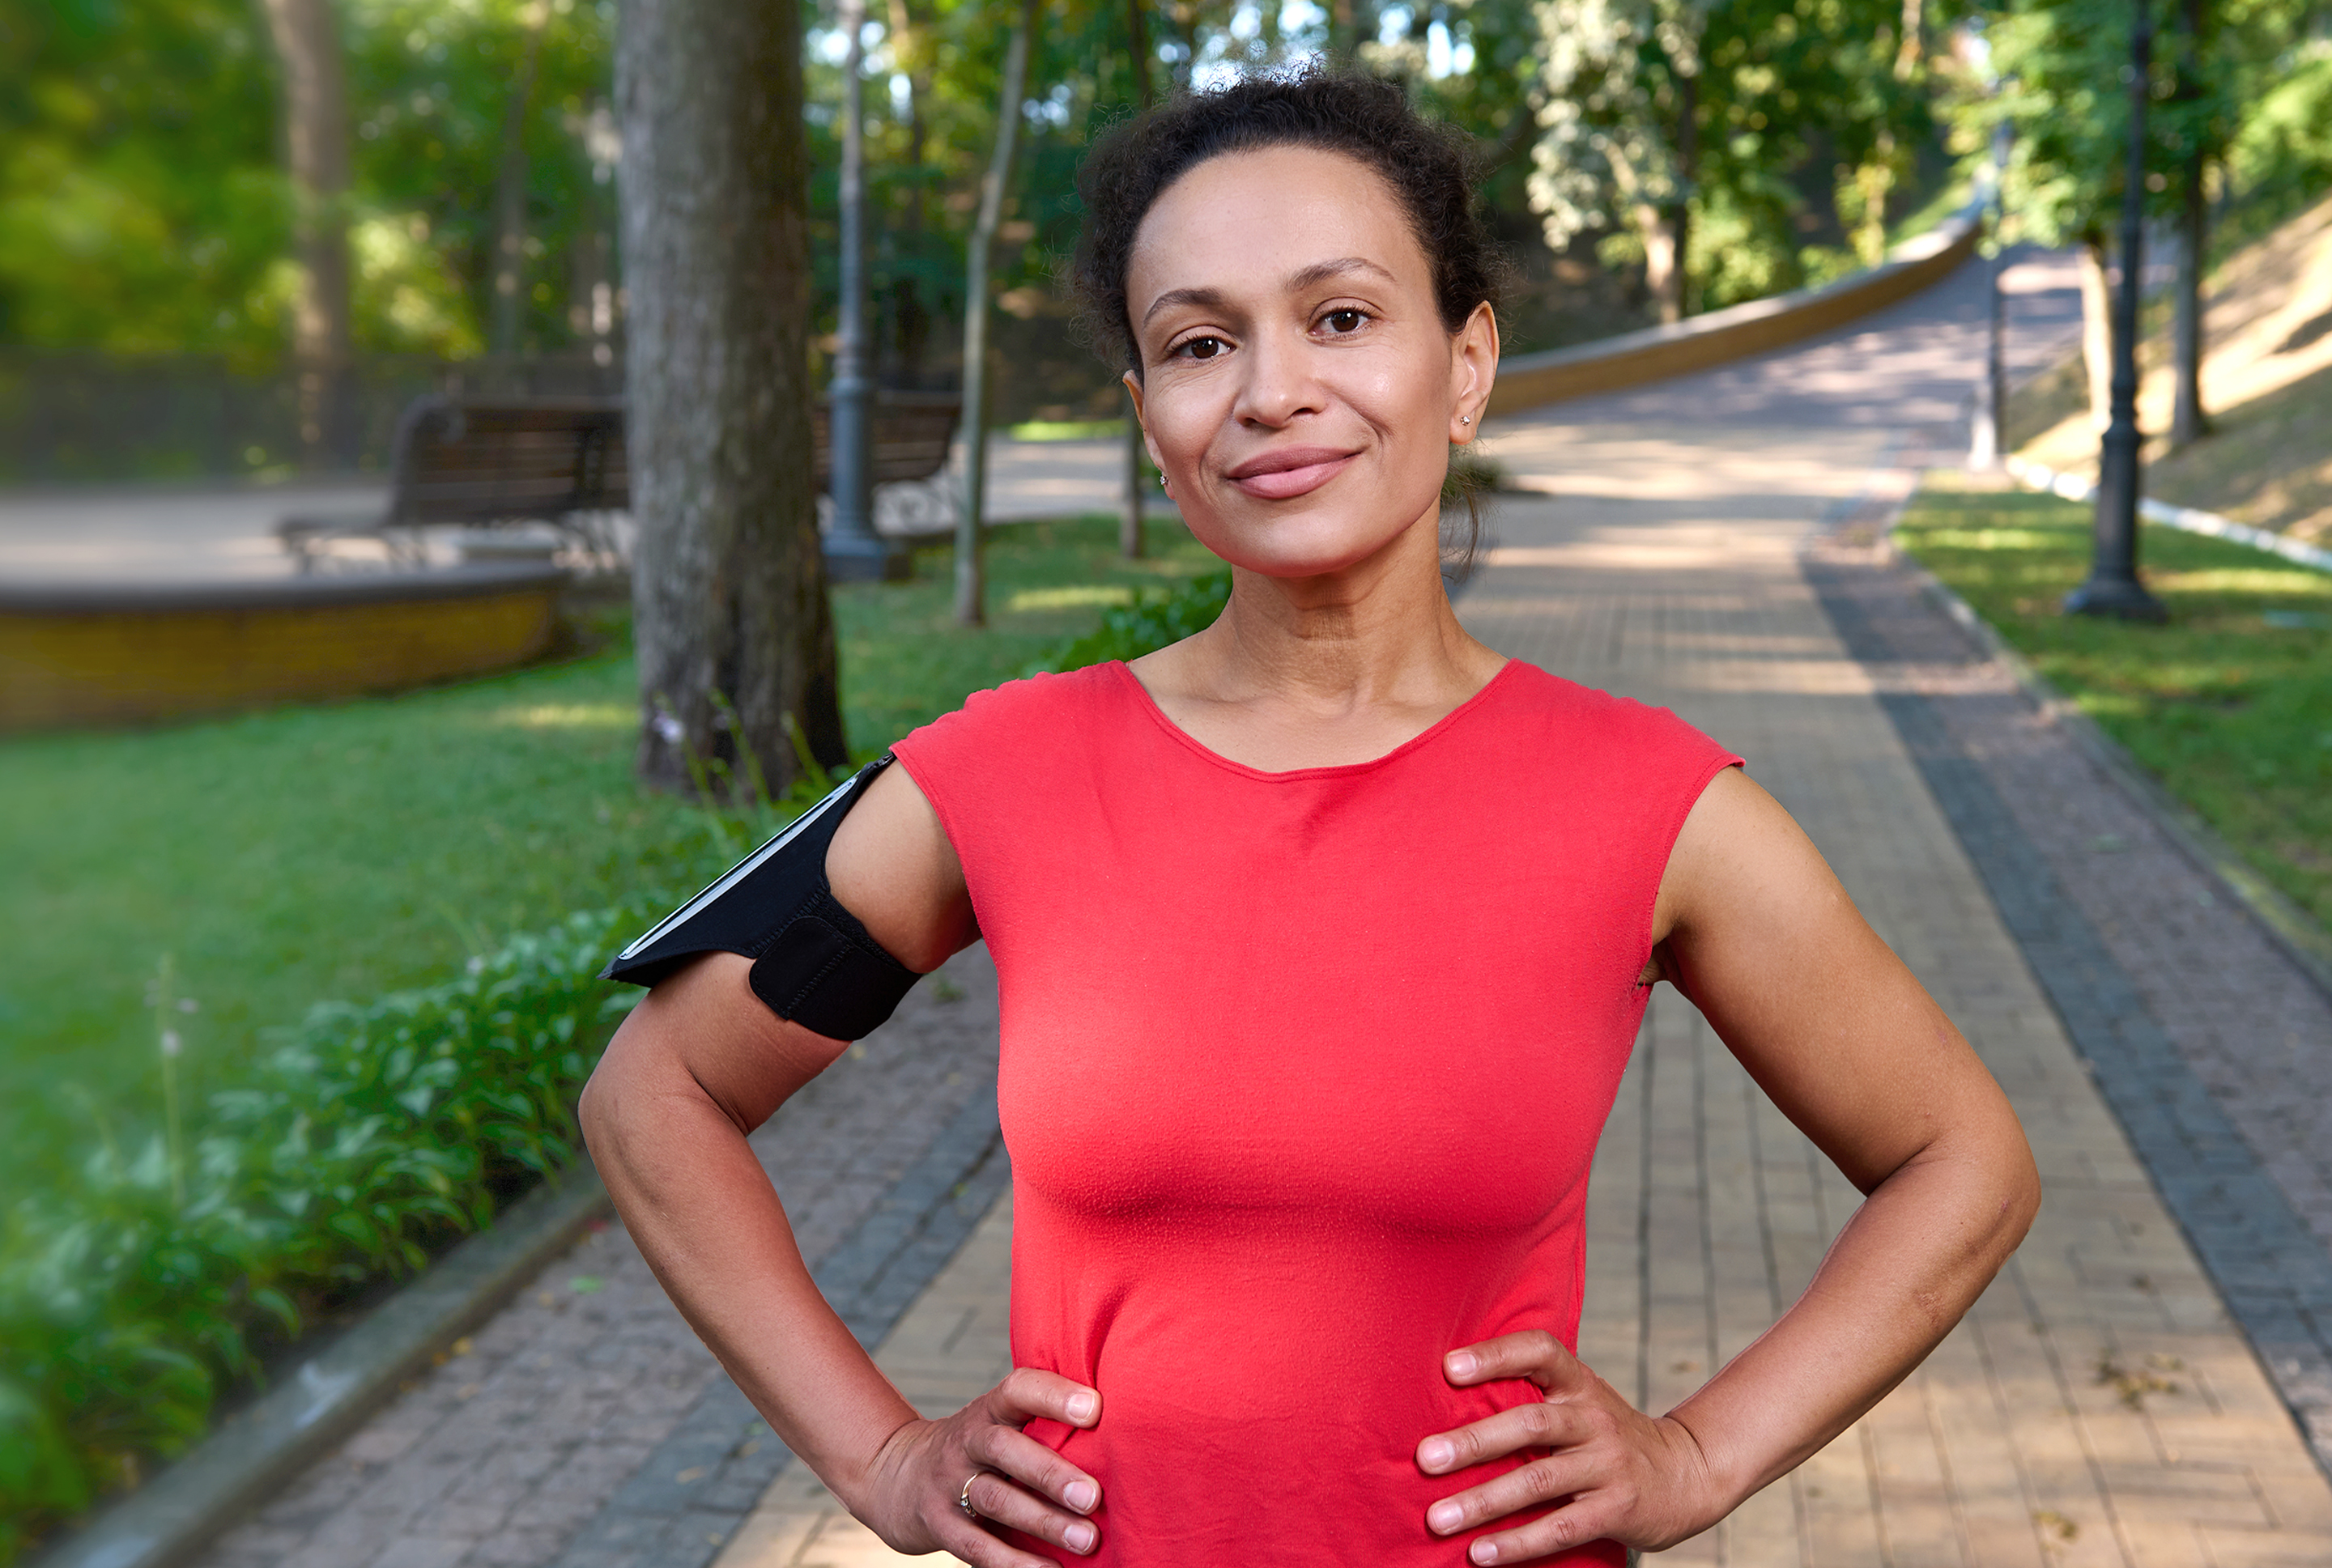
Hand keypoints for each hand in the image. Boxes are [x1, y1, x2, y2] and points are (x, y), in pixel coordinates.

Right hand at [855, 1367, 1104, 1564]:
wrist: (897, 1476)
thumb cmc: (978, 1451)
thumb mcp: (1000, 1425)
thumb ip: (1044, 1425)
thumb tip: (1125, 1438)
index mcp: (990, 1410)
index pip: (1019, 1389)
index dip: (1054, 1395)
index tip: (1095, 1408)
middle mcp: (967, 1440)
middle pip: (1005, 1449)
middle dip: (1051, 1472)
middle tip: (1093, 1495)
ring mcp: (948, 1483)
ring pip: (995, 1499)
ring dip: (1043, 1521)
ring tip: (1087, 1540)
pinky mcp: (938, 1524)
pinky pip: (975, 1546)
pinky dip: (1013, 1562)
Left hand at [1416, 1331, 1723, 1563]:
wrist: (1688, 1473)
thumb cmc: (1609, 1435)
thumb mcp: (1582, 1402)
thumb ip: (1533, 1398)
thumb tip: (1447, 1401)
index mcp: (1579, 1385)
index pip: (1539, 1352)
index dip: (1495, 1355)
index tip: (1449, 1367)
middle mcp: (1594, 1419)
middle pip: (1530, 1424)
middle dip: (1474, 1442)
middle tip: (1425, 1458)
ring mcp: (1608, 1465)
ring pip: (1539, 1481)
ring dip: (1484, 1501)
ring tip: (1438, 1518)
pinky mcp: (1617, 1510)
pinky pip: (1561, 1528)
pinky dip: (1518, 1543)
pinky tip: (1480, 1553)